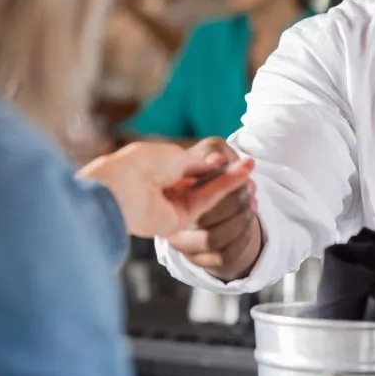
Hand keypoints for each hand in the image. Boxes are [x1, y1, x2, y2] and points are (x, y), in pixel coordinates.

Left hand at [78, 139, 252, 238]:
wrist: (123, 186)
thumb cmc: (143, 162)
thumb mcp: (177, 155)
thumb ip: (200, 163)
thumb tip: (219, 162)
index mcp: (158, 166)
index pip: (192, 167)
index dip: (214, 164)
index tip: (236, 160)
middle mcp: (165, 186)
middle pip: (202, 182)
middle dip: (225, 175)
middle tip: (250, 168)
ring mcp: (171, 204)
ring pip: (206, 193)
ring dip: (229, 181)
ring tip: (251, 169)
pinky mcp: (178, 221)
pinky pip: (204, 202)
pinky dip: (222, 189)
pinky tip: (240, 177)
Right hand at [164, 138, 263, 281]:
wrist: (214, 202)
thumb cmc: (210, 174)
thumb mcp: (210, 154)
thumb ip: (213, 153)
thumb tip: (217, 160)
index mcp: (169, 197)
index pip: (194, 194)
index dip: (223, 183)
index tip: (246, 169)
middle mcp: (171, 225)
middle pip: (205, 219)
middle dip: (235, 200)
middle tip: (251, 186)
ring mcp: (185, 246)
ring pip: (215, 239)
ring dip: (241, 218)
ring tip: (253, 201)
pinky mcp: (201, 261)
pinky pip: (225, 256)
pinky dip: (244, 237)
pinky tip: (250, 219)